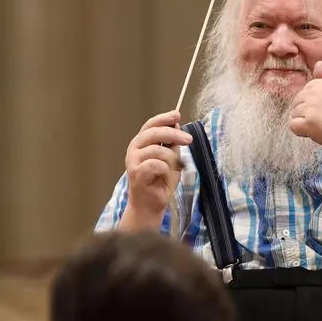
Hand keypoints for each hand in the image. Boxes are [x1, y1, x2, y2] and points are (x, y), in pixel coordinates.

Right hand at [123, 110, 191, 225]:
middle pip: (154, 133)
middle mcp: (134, 149)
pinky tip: (164, 176)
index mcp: (141, 143)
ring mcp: (133, 161)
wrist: (151, 205)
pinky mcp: (136, 173)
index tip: (177, 115)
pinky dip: (165, 169)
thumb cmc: (160, 182)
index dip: (164, 118)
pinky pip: (156, 164)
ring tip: (172, 170)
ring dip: (171, 159)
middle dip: (174, 134)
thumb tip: (177, 125)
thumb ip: (172, 144)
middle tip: (188, 140)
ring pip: (157, 150)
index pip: (151, 124)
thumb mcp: (171, 159)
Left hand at [289, 61, 321, 153]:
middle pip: (297, 102)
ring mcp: (310, 107)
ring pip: (294, 114)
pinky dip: (301, 132)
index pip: (305, 91)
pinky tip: (314, 132)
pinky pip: (293, 126)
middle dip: (306, 112)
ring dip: (304, 122)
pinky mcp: (308, 122)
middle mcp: (314, 93)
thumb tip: (317, 63)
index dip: (313, 103)